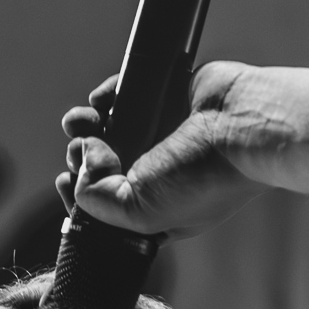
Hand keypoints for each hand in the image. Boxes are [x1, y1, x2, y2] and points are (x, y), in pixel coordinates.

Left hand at [55, 62, 282, 238]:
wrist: (243, 126)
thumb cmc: (204, 178)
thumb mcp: (139, 213)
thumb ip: (96, 202)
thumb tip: (82, 165)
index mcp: (154, 208)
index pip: (102, 207)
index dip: (77, 195)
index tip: (65, 181)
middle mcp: (156, 172)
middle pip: (98, 166)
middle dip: (78, 157)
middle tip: (81, 151)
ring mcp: (160, 134)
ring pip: (104, 129)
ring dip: (82, 125)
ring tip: (80, 123)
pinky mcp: (163, 98)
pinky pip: (122, 95)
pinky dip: (105, 97)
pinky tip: (101, 102)